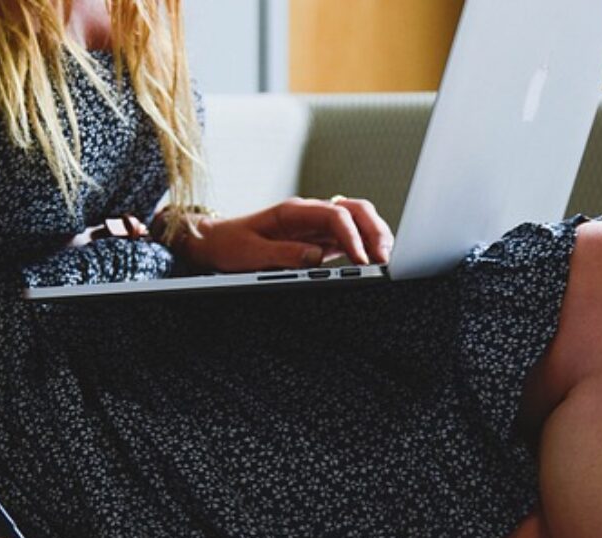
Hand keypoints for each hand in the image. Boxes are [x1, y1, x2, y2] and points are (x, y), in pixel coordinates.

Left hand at [179, 196, 393, 271]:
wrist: (215, 243)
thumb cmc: (230, 244)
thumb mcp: (250, 253)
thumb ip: (283, 254)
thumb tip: (315, 258)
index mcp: (294, 211)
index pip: (335, 214)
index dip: (352, 235)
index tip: (361, 259)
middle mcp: (310, 214)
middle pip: (355, 210)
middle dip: (375, 230)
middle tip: (385, 258)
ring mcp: (317, 227)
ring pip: (358, 223)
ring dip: (375, 237)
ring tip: (385, 261)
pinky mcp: (319, 242)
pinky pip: (350, 239)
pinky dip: (365, 248)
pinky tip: (372, 263)